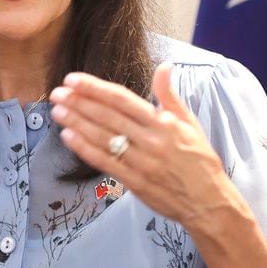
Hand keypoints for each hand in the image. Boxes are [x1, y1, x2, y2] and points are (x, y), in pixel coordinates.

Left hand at [49, 63, 237, 228]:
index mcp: (162, 122)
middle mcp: (149, 140)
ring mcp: (140, 162)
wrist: (209, 201)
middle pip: (107, 116)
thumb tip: (165, 65)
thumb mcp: (190, 122)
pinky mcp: (134, 182)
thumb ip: (170, 94)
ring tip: (57, 110)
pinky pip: (104, 162)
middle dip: (79, 102)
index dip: (95, 88)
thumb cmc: (199, 159)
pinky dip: (84, 149)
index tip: (73, 79)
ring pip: (102, 138)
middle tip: (57, 92)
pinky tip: (68, 137)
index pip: (121, 99)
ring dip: (76, 123)